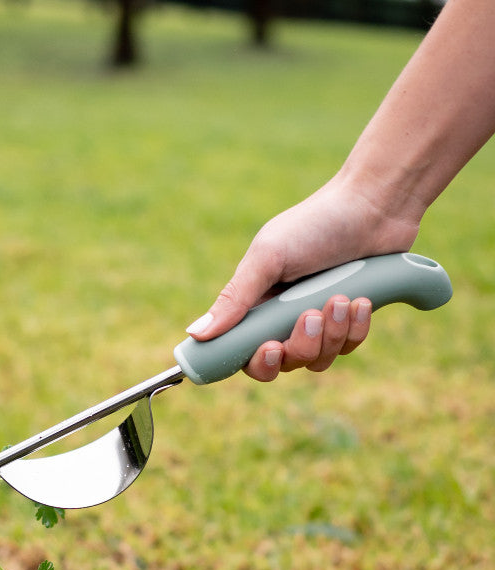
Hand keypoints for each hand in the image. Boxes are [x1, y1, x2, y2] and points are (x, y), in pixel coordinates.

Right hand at [186, 176, 417, 380]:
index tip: (270, 348)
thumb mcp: (267, 259)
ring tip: (342, 297)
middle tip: (310, 316)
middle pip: (282, 364)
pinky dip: (355, 328)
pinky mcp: (348, 322)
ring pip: (317, 359)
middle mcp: (282, 318)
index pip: (243, 352)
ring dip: (332, 334)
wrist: (374, 205)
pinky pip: (347, 347)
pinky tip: (361, 299)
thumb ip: (233, 299)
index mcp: (255, 304)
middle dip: (300, 346)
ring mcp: (317, 323)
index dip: (254, 361)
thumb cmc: (314, 225)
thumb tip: (194, 334)